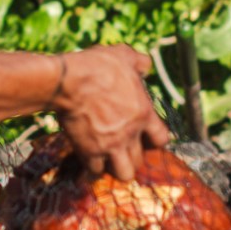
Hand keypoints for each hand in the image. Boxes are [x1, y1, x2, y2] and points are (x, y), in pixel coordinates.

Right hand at [53, 44, 169, 180]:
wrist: (68, 81)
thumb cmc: (97, 67)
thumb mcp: (124, 56)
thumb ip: (139, 62)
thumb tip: (146, 66)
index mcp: (143, 113)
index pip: (162, 139)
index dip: (155, 140)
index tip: (145, 139)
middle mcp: (131, 134)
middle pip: (140, 160)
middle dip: (132, 157)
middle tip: (122, 150)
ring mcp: (111, 146)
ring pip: (123, 173)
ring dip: (116, 169)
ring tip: (108, 161)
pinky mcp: (90, 152)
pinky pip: (96, 171)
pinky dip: (92, 169)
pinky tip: (88, 161)